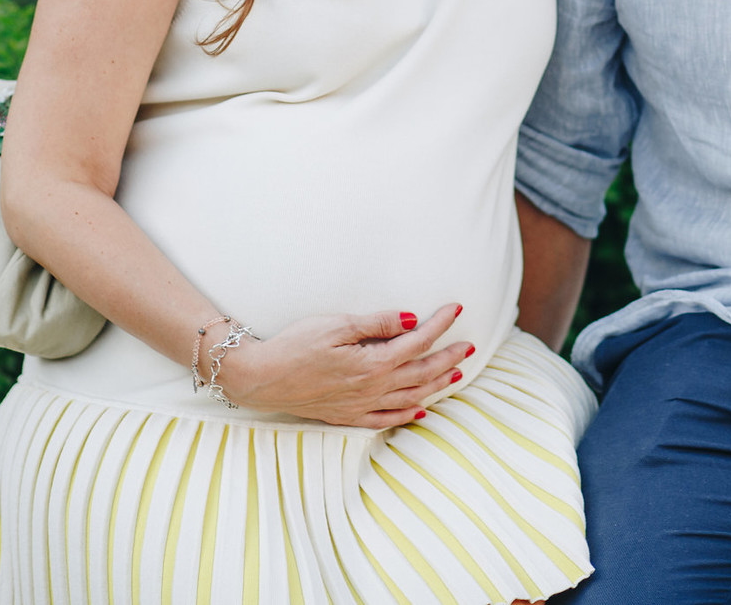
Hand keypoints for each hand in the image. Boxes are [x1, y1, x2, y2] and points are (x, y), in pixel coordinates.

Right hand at [216, 302, 472, 427]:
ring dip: (436, 386)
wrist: (261, 377)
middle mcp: (372, 388)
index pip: (417, 341)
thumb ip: (377, 323)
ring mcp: (361, 405)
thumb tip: (412, 319)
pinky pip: (386, 420)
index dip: (441, 325)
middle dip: (449, 358)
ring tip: (456, 375)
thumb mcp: (336, 325)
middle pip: (422, 373)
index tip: (457, 309)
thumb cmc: (295, 345)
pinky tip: (419, 412)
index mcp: (372, 363)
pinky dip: (407, 416)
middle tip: (470, 347)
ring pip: (410, 398)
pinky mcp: (347, 416)